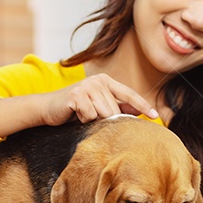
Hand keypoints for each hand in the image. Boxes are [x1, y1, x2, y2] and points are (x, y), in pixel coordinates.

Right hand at [40, 74, 158, 124]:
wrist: (47, 109)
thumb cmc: (74, 110)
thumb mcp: (97, 107)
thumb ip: (116, 107)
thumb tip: (137, 112)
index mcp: (106, 81)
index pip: (129, 94)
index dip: (143, 105)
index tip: (155, 116)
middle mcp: (98, 81)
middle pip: (115, 110)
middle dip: (106, 120)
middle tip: (90, 119)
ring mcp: (87, 86)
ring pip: (104, 114)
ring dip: (93, 121)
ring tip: (82, 116)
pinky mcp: (76, 95)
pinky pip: (90, 116)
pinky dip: (83, 121)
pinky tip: (75, 115)